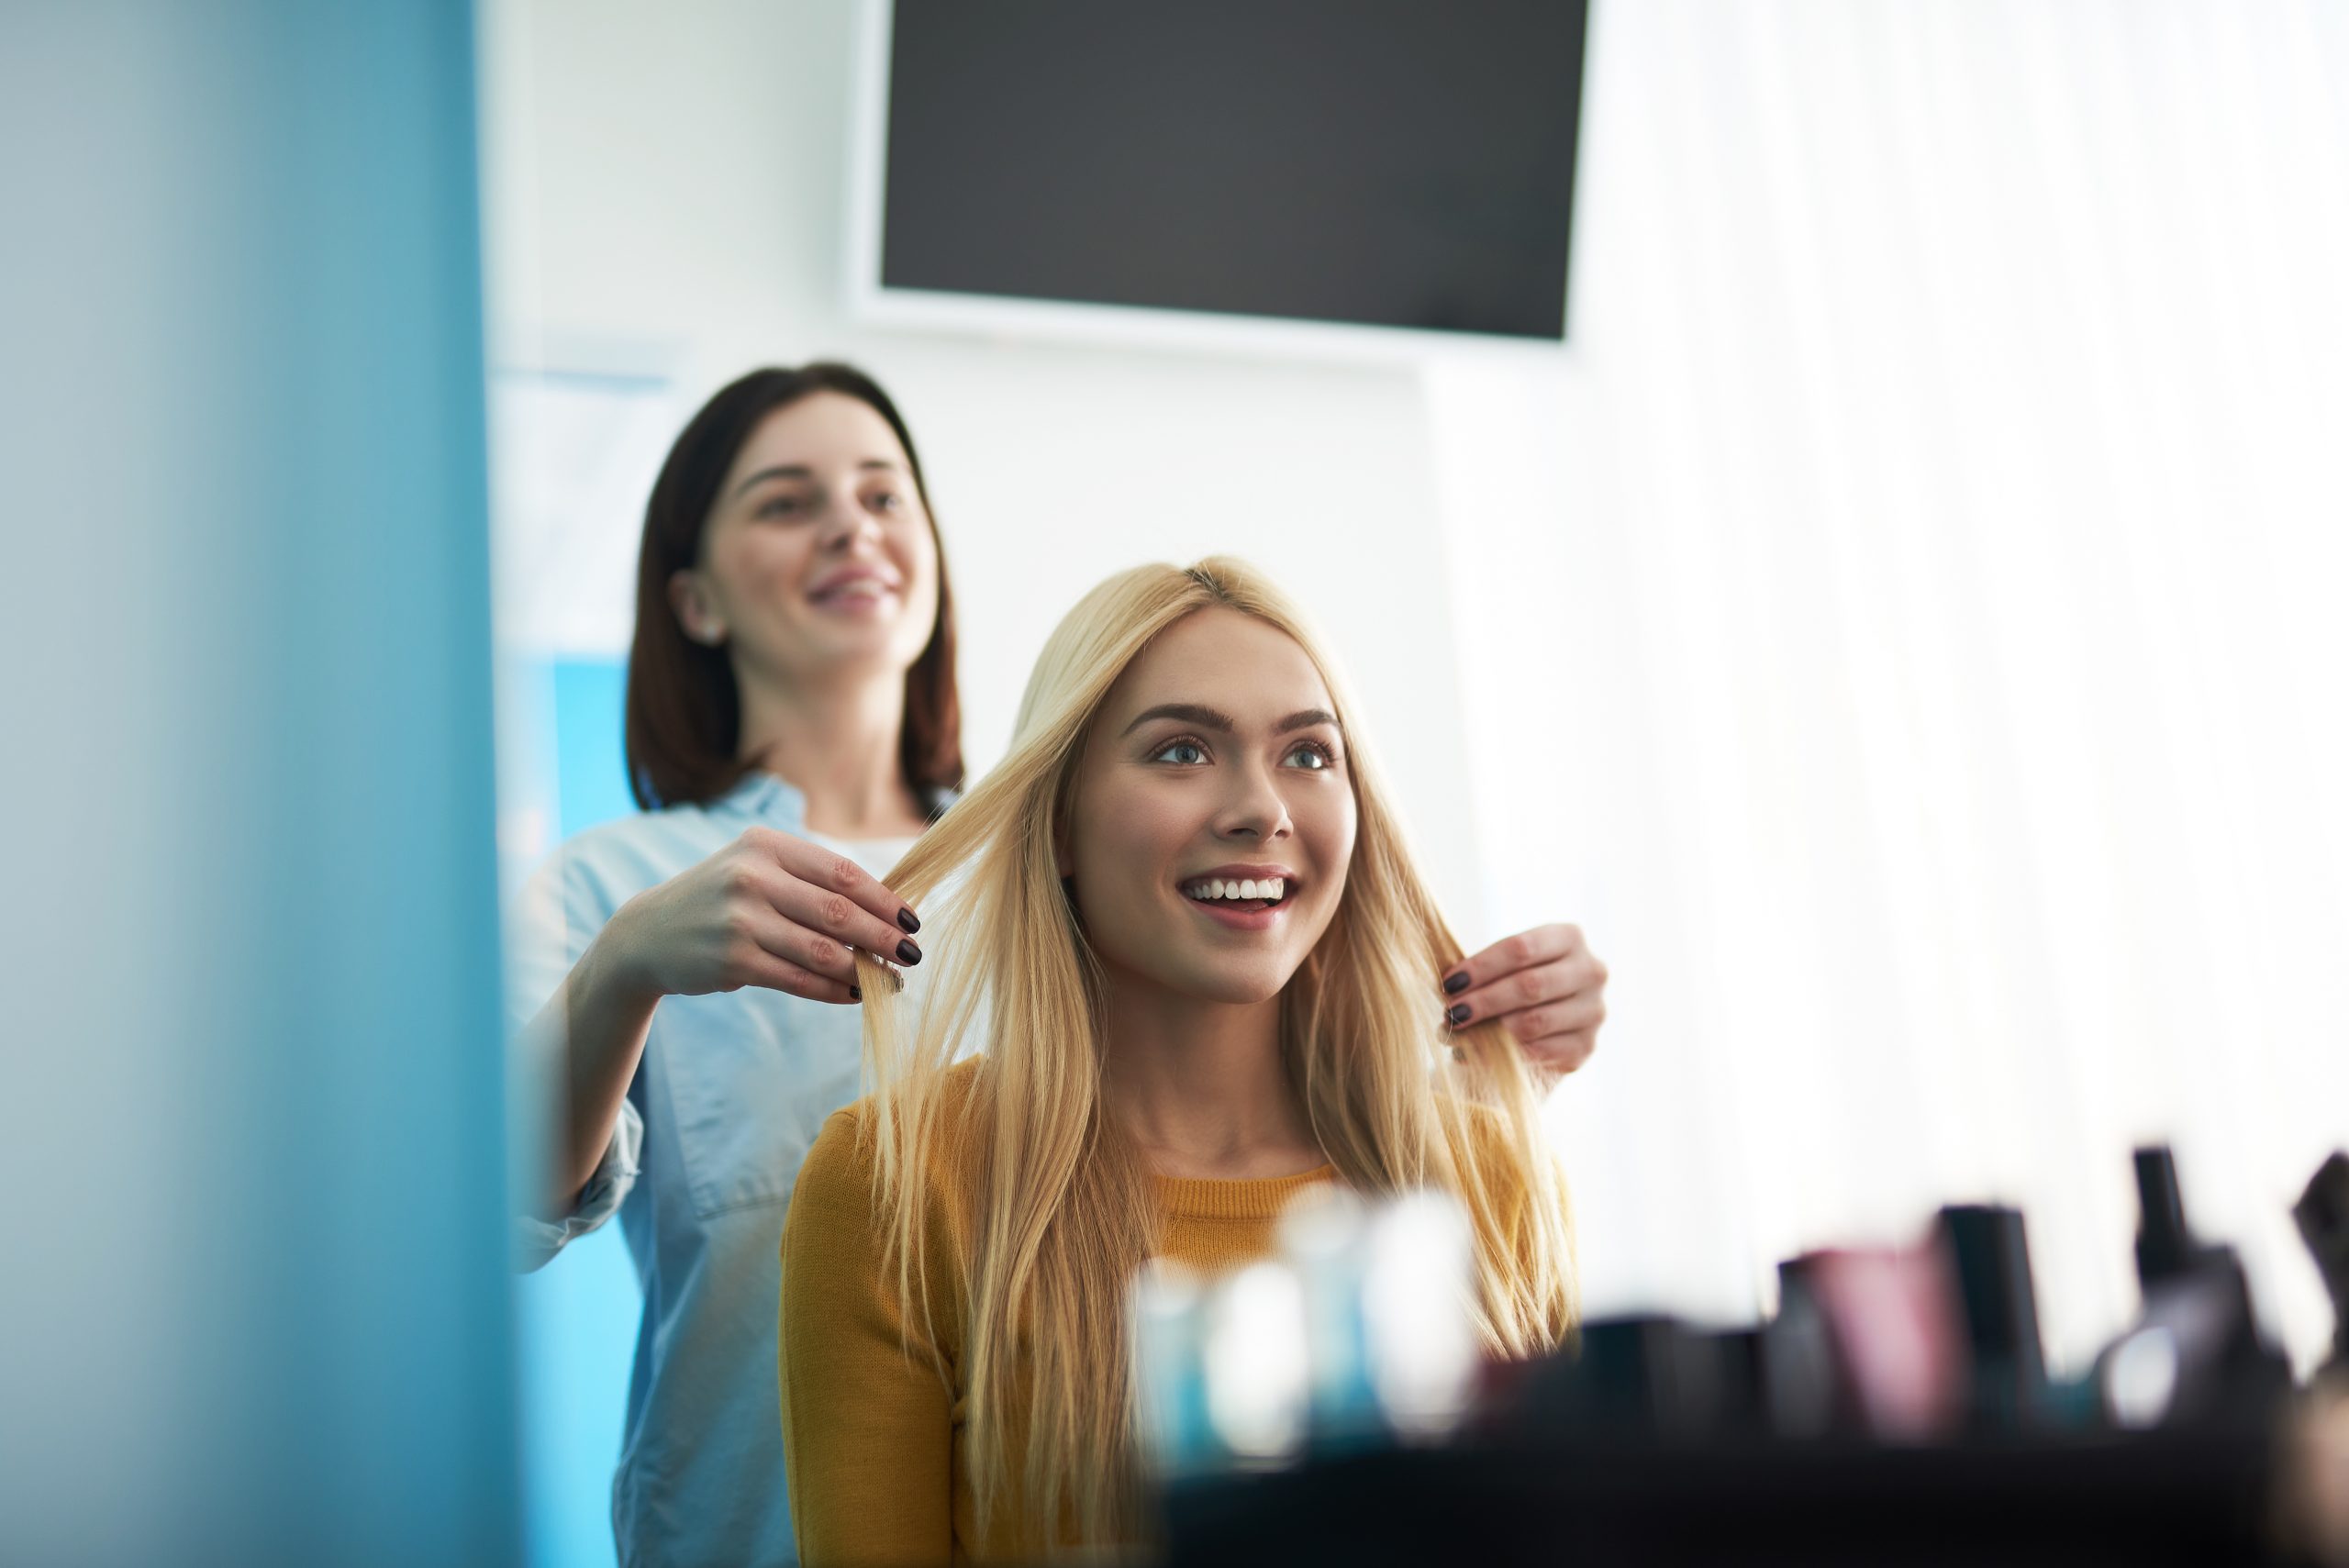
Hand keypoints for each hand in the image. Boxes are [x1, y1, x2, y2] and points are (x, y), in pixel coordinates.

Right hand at [598, 826, 923, 1006]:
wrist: (647, 934)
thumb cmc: (723, 900)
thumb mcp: (756, 870)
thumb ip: (811, 881)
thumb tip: (885, 910)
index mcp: (765, 846)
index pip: (841, 872)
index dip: (883, 898)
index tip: (912, 920)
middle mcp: (751, 877)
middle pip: (838, 911)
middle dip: (883, 937)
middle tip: (913, 954)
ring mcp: (739, 920)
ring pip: (821, 949)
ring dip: (863, 969)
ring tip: (891, 980)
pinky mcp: (732, 960)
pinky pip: (797, 979)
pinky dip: (832, 989)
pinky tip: (854, 994)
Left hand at [1442, 923, 1606, 1073]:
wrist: (1542, 1027)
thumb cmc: (1514, 984)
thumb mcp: (1505, 967)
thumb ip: (1484, 971)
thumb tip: (1451, 988)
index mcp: (1569, 937)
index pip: (1522, 948)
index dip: (1482, 966)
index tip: (1451, 983)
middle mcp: (1590, 971)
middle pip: (1530, 985)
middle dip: (1484, 1000)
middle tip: (1452, 1012)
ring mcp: (1593, 1010)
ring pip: (1535, 1021)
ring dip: (1492, 1029)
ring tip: (1462, 1032)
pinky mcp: (1586, 1046)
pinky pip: (1541, 1052)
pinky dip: (1508, 1053)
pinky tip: (1485, 1051)